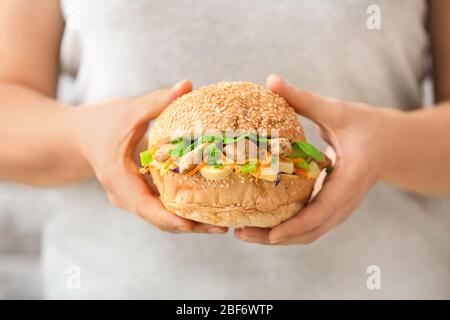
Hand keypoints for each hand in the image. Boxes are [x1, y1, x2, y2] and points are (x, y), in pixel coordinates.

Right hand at [68, 80, 227, 233]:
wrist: (78, 136)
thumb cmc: (100, 123)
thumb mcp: (127, 111)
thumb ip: (156, 102)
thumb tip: (187, 86)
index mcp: (118, 180)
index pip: (146, 208)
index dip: (171, 219)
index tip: (194, 225)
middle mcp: (125, 196)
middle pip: (160, 219)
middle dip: (190, 226)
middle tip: (222, 227)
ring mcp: (132, 197)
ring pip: (162, 217)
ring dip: (189, 221)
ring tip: (221, 223)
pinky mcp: (140, 194)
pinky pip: (162, 207)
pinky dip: (182, 210)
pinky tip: (207, 207)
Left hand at [235, 74, 388, 243]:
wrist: (393, 145)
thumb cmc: (368, 126)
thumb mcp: (337, 111)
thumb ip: (304, 99)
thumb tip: (271, 80)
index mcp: (350, 180)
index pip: (322, 212)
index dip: (295, 226)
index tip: (270, 234)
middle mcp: (345, 202)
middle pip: (310, 232)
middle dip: (276, 237)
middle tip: (241, 233)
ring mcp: (340, 209)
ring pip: (309, 233)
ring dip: (278, 237)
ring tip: (245, 233)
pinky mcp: (333, 208)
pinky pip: (310, 226)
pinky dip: (287, 229)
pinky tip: (263, 223)